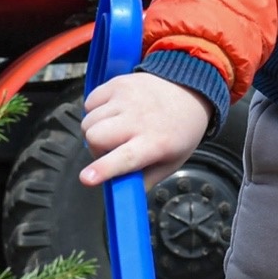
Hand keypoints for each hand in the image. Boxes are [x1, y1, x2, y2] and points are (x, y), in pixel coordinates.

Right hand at [78, 71, 211, 189]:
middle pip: (95, 137)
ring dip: (95, 130)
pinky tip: (113, 114)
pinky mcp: (119, 83)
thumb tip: (121, 194)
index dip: (103, 169)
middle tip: (111, 148)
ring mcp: (127, 98)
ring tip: (115, 130)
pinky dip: (95, 111)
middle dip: (96, 148)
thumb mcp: (171, 162)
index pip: (125, 158)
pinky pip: (89, 101)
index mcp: (156, 143)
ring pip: (88, 120)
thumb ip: (144, 181)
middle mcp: (140, 119)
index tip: (87, 178)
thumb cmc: (179, 131)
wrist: (190, 91)